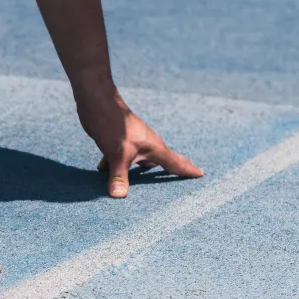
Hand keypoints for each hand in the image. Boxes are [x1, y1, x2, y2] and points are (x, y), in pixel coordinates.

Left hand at [79, 90, 203, 197]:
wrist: (97, 101)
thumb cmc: (114, 125)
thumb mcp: (117, 154)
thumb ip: (119, 176)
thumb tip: (119, 196)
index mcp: (153, 148)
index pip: (175, 162)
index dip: (187, 169)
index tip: (201, 174)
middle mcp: (146, 145)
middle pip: (162, 161)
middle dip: (169, 171)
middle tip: (181, 179)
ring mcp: (132, 142)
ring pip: (140, 161)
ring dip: (140, 172)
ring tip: (143, 185)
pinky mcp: (117, 141)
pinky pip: (121, 158)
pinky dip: (116, 166)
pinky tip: (103, 170)